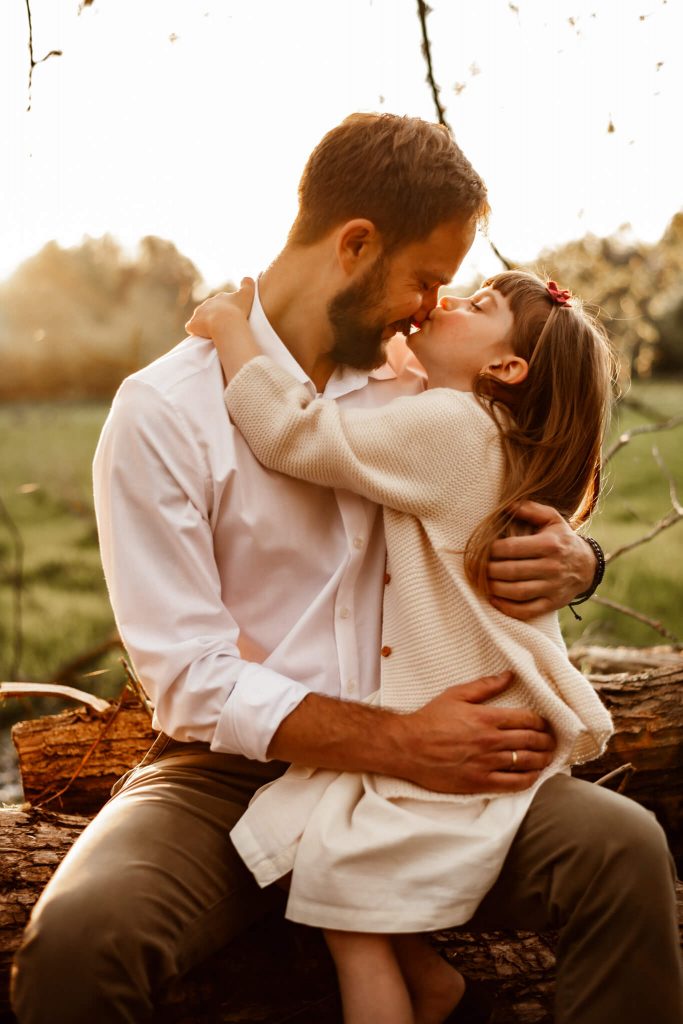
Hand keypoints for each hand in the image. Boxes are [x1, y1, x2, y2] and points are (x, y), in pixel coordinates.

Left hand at [185, 277, 255, 338]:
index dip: (226, 311)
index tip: (231, 318)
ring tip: (213, 334)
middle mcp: (206, 304)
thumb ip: (247, 284)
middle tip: (223, 327)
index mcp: (219, 298)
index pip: (221, 303)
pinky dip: (195, 331)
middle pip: (209, 310)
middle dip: (214, 317)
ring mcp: (198, 314)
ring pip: (200, 319)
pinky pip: (191, 328)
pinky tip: (202, 337)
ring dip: (204, 325)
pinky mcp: (192, 324)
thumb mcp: (247, 294)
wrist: (226, 323)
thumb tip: (246, 278)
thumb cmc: (237, 310)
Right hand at [398, 671, 554, 793]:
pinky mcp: (479, 782)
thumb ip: (485, 686)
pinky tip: (534, 776)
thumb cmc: (429, 719)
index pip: (526, 719)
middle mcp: (489, 741)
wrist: (406, 747)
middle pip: (530, 740)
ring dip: (542, 759)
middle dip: (546, 740)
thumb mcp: (455, 695)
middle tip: (552, 741)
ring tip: (547, 757)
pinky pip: (513, 784)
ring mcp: (485, 763)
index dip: (541, 722)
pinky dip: (528, 780)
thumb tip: (509, 675)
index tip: (545, 723)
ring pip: (526, 762)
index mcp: (486, 717)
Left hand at [487, 501, 595, 620]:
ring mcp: (552, 587)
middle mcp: (552, 567)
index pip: (512, 548)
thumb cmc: (561, 539)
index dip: (491, 550)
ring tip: (482, 582)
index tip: (480, 549)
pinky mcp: (552, 604)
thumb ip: (530, 509)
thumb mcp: (552, 519)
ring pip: (518, 592)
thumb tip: (507, 505)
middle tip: (476, 567)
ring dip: (495, 588)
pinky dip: (507, 608)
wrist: (586, 566)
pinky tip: (494, 599)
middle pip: (512, 571)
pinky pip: (527, 610)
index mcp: (549, 545)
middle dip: (489, 570)